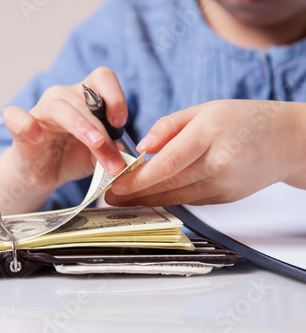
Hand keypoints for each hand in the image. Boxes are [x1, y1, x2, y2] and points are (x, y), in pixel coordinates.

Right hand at [0, 67, 129, 214]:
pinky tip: (37, 137)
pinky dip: (26, 123)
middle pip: (85, 99)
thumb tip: (124, 152)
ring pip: (60, 107)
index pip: (101, 78)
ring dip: (81, 126)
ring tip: (95, 144)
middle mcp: (63, 97)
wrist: (42, 175)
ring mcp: (40, 110)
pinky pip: (16, 116)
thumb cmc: (71, 157)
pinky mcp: (19, 128)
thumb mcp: (97, 157)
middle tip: (115, 157)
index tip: (121, 124)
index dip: (115, 96)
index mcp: (85, 98)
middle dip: (103, 129)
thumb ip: (110, 152)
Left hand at [106, 100, 305, 205]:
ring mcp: (224, 184)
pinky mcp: (226, 197)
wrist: (287, 140)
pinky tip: (149, 198)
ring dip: (147, 201)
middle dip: (135, 194)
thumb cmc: (244, 118)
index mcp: (210, 134)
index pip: (167, 162)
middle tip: (109, 197)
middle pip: (168, 184)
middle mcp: (218, 163)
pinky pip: (190, 200)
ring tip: (122, 201)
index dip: (138, 178)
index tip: (115, 185)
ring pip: (177, 197)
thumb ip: (169, 126)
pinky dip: (167, 200)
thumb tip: (142, 147)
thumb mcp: (204, 109)